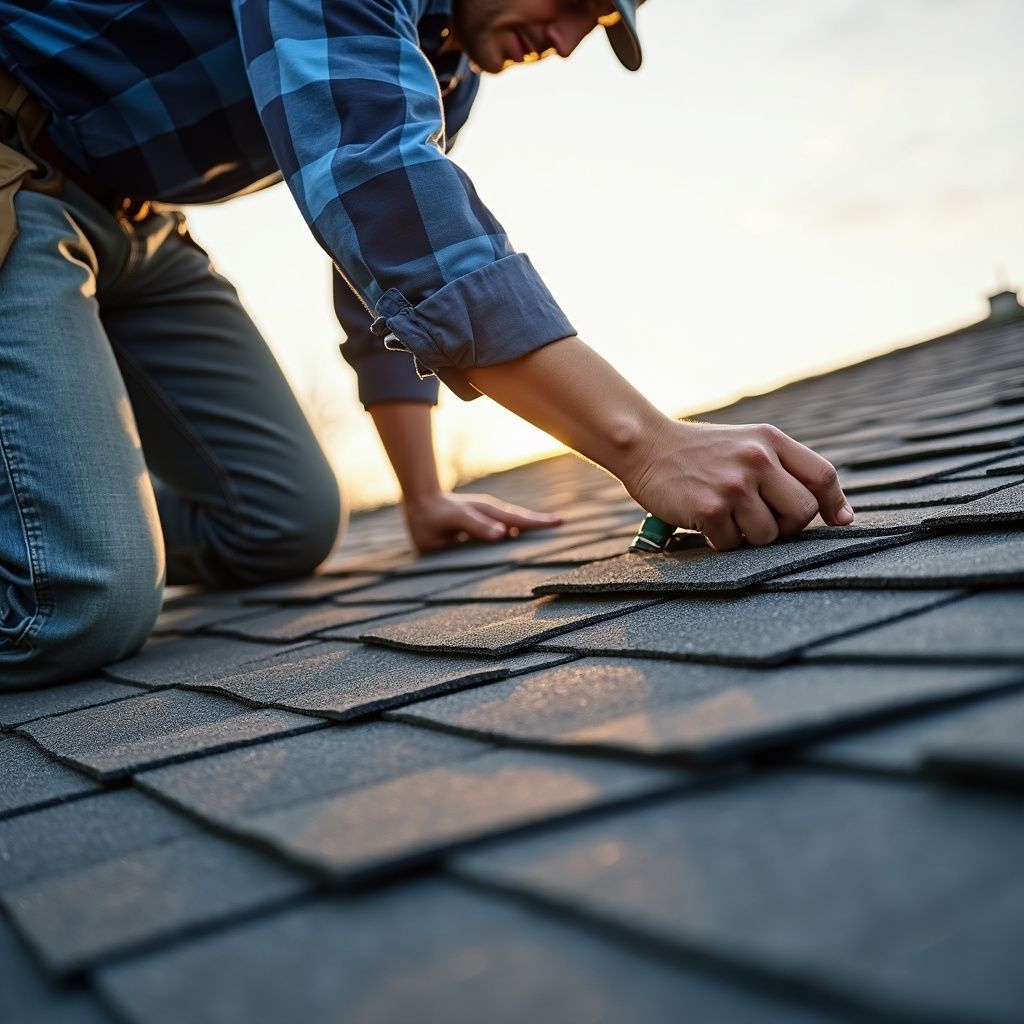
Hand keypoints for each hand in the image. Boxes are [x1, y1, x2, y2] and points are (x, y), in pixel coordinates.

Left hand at [402, 490, 562, 553]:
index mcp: (488, 513)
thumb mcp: (454, 520)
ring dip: (530, 525)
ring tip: (547, 529)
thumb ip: (476, 527)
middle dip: (540, 522)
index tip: (560, 522)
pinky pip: (502, 525)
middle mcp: (490, 512)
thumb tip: (503, 534)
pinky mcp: (478, 521)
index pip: (520, 520)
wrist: (418, 502)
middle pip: (521, 518)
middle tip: (562, 523)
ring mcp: (485, 516)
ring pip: (513, 521)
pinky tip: (518, 538)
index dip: (539, 523)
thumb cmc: (433, 515)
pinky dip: (515, 529)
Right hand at [625, 419, 853, 550]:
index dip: (834, 504)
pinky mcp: (709, 508)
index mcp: (770, 441)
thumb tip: (835, 512)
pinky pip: (733, 544)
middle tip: (761, 520)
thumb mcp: (746, 443)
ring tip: (728, 517)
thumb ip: (783, 467)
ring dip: (749, 536)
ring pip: (768, 535)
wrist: (646, 445)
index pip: (822, 476)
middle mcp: (757, 459)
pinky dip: (721, 540)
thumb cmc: (699, 452)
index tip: (839, 522)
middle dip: (786, 526)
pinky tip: (705, 520)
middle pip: (802, 513)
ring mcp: (733, 485)